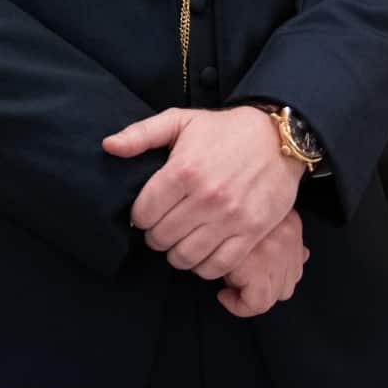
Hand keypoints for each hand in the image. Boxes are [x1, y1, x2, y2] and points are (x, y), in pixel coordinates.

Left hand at [103, 106, 305, 278]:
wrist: (279, 138)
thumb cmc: (226, 130)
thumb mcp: (182, 120)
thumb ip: (141, 134)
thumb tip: (108, 146)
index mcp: (184, 170)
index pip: (143, 214)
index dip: (141, 215)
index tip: (150, 209)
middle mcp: (206, 197)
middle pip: (161, 238)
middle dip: (157, 234)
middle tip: (165, 225)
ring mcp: (230, 217)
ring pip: (185, 257)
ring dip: (177, 252)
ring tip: (182, 238)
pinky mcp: (251, 232)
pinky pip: (216, 266)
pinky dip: (203, 265)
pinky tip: (203, 249)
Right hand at [211, 209, 308, 315]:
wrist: (213, 190)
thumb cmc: (229, 205)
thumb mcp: (258, 213)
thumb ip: (280, 234)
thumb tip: (303, 256)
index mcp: (291, 225)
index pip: (295, 269)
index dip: (273, 280)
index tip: (252, 279)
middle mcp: (288, 239)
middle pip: (287, 286)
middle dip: (264, 290)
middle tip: (240, 283)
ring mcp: (274, 254)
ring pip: (273, 297)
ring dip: (250, 296)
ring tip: (230, 284)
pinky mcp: (255, 268)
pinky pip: (256, 304)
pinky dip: (239, 305)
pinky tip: (224, 294)